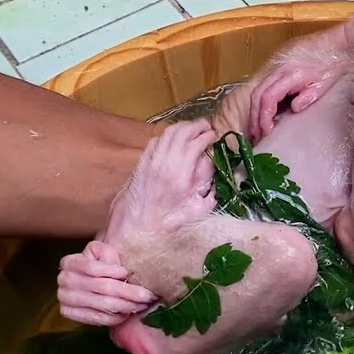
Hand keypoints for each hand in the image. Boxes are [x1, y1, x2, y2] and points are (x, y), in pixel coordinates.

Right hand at [56, 241, 156, 325]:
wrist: (89, 281)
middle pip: (102, 287)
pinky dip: (116, 317)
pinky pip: (97, 318)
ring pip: (103, 304)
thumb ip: (108, 254)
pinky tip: (128, 313)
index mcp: (70, 262)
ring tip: (142, 304)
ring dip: (127, 306)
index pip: (93, 268)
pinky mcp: (69, 314)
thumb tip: (121, 271)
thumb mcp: (103, 253)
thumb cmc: (101, 264)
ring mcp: (64, 298)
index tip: (127, 273)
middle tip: (148, 296)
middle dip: (129, 292)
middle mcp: (64, 280)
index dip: (112, 271)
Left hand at [102, 119, 216, 243]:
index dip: (207, 136)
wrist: (137, 227)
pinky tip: (174, 140)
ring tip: (193, 130)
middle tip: (206, 127)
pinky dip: (167, 136)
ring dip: (182, 127)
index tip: (214, 136)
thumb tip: (216, 175)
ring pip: (167, 133)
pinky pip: (155, 141)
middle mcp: (164, 164)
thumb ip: (210, 192)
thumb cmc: (169, 223)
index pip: (194, 144)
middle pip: (181, 132)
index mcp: (179, 176)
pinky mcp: (142, 163)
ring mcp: (150, 161)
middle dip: (196, 126)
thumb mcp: (197, 211)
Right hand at [248, 59, 341, 140]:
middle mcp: (280, 68)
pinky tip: (264, 112)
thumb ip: (309, 96)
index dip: (264, 116)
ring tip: (258, 127)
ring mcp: (277, 65)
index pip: (268, 97)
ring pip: (257, 89)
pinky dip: (260, 101)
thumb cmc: (334, 62)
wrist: (335, 41)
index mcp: (292, 73)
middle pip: (257, 94)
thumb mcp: (326, 82)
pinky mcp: (277, 64)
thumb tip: (295, 108)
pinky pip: (263, 84)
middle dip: (255, 116)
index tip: (266, 131)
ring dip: (255, 109)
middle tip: (257, 135)